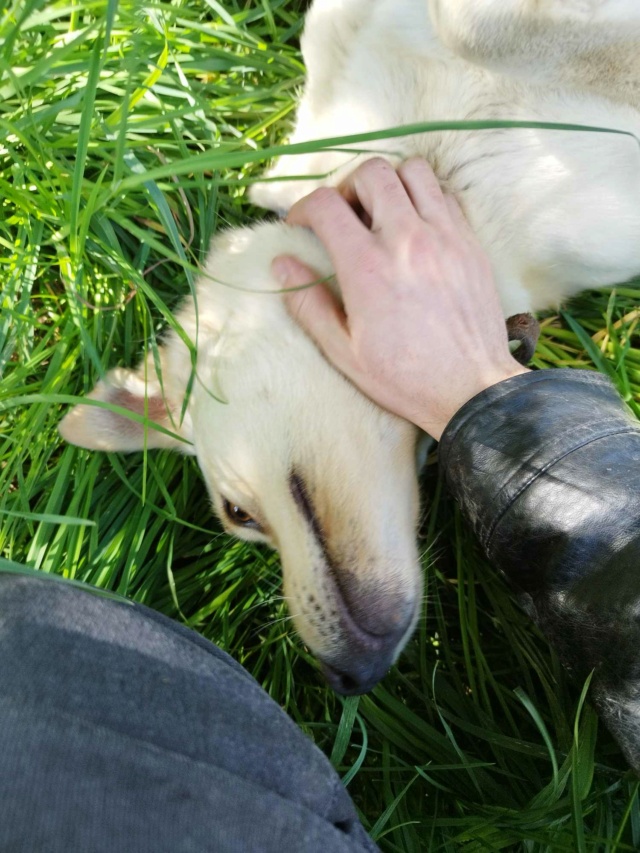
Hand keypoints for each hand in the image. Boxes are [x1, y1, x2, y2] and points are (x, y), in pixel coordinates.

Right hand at [272, 157, 527, 439]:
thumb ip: (308, 305)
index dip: (304, 208)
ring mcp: (444, 236)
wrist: (472, 389)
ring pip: (413, 171)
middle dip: (347, 186)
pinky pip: (445, 194)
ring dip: (389, 183)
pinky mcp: (470, 242)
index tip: (301, 226)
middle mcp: (406, 239)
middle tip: (343, 217)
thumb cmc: (404, 378)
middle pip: (371, 172)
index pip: (326, 204)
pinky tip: (416, 227)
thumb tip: (282, 266)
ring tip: (381, 213)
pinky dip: (424, 197)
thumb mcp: (344, 352)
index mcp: (367, 267)